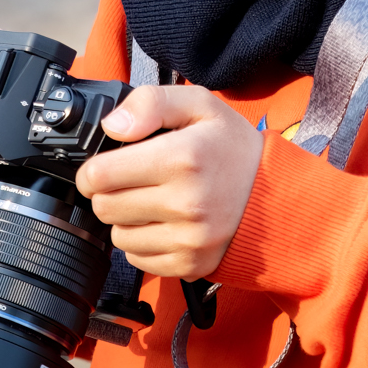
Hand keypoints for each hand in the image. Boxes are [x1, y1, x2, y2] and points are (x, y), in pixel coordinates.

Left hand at [75, 85, 263, 279]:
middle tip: (128, 181)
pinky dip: (142, 242)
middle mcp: (185, 202)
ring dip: (125, 218)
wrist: (275, 194)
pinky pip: (138, 259)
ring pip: (118, 235)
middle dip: (108, 192)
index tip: (100, 167)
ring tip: (150, 201)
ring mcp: (189, 238)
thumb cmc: (232, 148)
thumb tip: (112, 126)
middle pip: (105, 207)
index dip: (92, 170)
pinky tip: (162, 223)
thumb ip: (151, 103)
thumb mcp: (199, 105)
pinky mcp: (190, 264)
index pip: (101, 174)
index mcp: (182, 158)